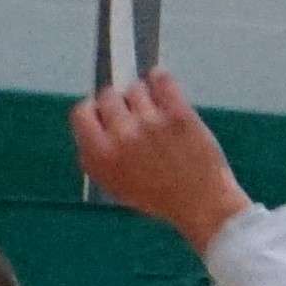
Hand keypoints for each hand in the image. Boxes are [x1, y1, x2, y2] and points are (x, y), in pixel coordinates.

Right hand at [70, 73, 252, 249]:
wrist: (204, 207)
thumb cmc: (161, 198)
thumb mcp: (115, 186)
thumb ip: (97, 155)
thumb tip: (93, 122)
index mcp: (101, 156)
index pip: (81, 113)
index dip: (95, 112)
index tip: (107, 115)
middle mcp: (122, 137)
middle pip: (109, 96)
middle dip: (122, 106)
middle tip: (137, 119)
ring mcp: (150, 123)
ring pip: (136, 87)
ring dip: (145, 98)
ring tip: (158, 118)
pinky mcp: (177, 115)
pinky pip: (160, 78)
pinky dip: (160, 80)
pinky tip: (164, 90)